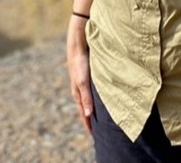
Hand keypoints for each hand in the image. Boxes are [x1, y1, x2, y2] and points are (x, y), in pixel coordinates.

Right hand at [66, 17, 92, 133]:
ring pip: (89, 99)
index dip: (88, 124)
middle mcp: (80, 89)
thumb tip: (87, 114)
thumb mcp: (83, 81)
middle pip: (85, 108)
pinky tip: (102, 97)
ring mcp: (83, 82)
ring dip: (94, 108)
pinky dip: (96, 98)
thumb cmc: (80, 62)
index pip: (83, 113)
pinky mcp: (88, 75)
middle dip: (90, 119)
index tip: (94, 136)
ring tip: (101, 116)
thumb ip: (86, 97)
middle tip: (98, 130)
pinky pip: (92, 91)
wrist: (78, 43)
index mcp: (77, 93)